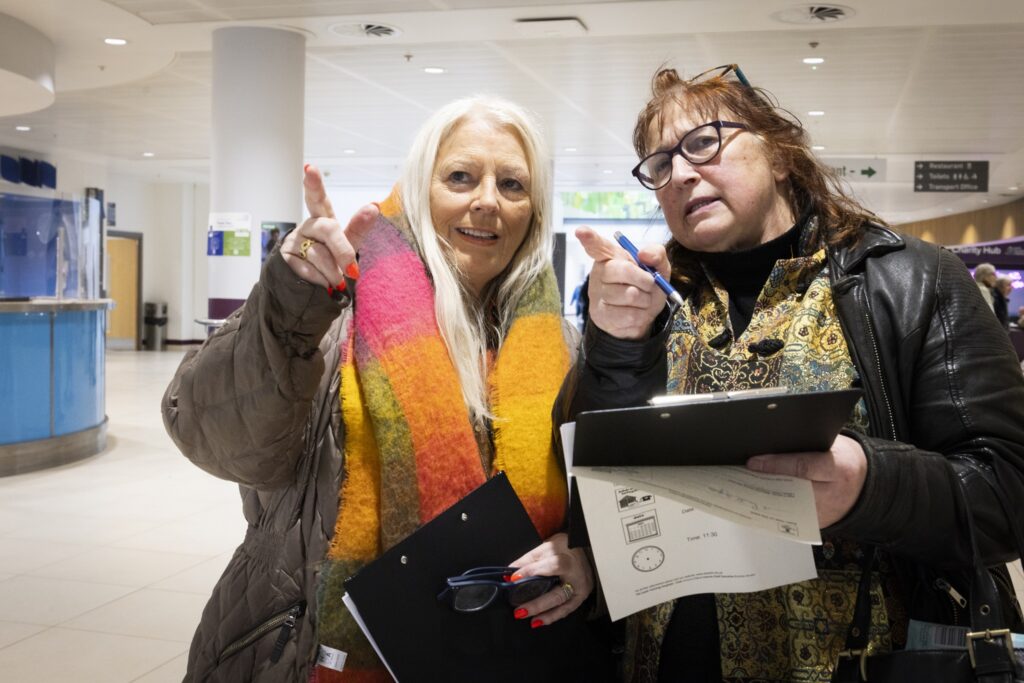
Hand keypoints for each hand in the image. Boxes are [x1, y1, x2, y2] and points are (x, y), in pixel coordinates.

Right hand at [280, 164, 378, 289]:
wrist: (308, 289)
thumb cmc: (330, 263)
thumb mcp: (347, 246)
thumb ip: (359, 228)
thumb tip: (375, 205)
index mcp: (323, 220)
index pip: (318, 199)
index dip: (314, 184)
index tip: (310, 169)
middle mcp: (307, 227)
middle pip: (327, 229)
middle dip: (342, 250)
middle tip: (352, 271)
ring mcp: (294, 242)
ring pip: (319, 254)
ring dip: (333, 273)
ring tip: (336, 282)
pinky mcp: (285, 259)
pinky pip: (308, 270)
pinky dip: (320, 281)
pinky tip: (320, 284)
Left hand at [508, 532, 593, 626]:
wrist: (587, 552)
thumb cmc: (564, 549)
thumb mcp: (546, 547)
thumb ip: (528, 559)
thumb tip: (510, 571)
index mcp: (567, 558)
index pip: (551, 566)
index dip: (532, 571)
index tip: (514, 578)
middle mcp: (576, 576)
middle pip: (557, 592)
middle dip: (537, 603)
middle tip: (519, 610)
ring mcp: (579, 588)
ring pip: (562, 604)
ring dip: (544, 614)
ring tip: (528, 618)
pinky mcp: (580, 597)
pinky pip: (566, 610)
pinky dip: (552, 616)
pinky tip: (539, 621)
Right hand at [576, 226, 669, 339]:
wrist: (641, 318)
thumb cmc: (646, 287)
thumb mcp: (658, 268)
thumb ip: (657, 254)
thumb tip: (643, 254)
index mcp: (611, 256)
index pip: (598, 246)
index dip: (590, 238)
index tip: (581, 231)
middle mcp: (600, 272)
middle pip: (622, 270)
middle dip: (645, 280)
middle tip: (650, 285)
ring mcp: (598, 294)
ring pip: (629, 295)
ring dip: (645, 300)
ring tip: (642, 301)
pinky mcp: (600, 314)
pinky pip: (628, 314)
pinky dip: (641, 315)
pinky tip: (636, 313)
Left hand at [746, 433, 867, 527]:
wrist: (863, 486)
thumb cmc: (844, 460)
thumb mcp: (833, 445)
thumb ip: (806, 446)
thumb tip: (771, 445)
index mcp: (839, 468)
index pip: (803, 467)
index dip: (776, 464)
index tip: (753, 462)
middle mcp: (832, 495)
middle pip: (790, 491)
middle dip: (764, 483)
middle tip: (740, 476)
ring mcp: (824, 513)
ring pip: (787, 507)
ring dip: (763, 498)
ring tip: (742, 487)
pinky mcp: (815, 523)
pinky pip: (789, 517)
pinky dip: (772, 508)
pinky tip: (755, 499)